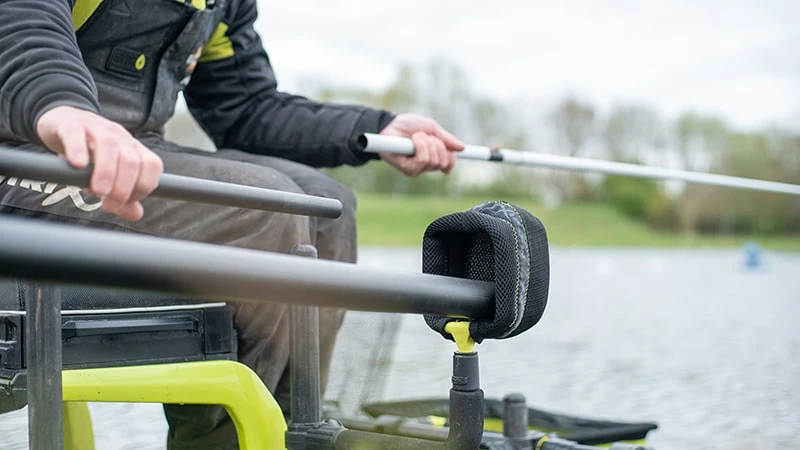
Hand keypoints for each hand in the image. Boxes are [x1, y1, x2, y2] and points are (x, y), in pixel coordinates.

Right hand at [36, 106, 162, 220]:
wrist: (62, 121)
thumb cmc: (90, 151)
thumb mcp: (109, 173)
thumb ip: (123, 195)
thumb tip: (137, 215)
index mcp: (133, 148)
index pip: (152, 165)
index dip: (143, 187)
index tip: (125, 202)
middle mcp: (119, 137)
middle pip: (131, 160)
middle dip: (124, 187)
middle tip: (110, 204)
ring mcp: (95, 128)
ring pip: (108, 146)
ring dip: (106, 171)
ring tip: (98, 191)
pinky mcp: (70, 125)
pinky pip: (76, 134)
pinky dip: (78, 149)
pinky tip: (77, 165)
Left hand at [379, 113, 463, 176]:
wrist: (390, 124)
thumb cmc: (408, 126)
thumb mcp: (431, 128)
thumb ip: (446, 139)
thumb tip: (462, 148)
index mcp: (433, 157)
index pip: (449, 165)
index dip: (452, 157)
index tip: (452, 149)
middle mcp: (426, 166)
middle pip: (443, 162)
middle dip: (438, 145)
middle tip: (428, 136)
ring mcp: (417, 169)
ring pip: (433, 161)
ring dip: (427, 143)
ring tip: (417, 136)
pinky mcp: (408, 169)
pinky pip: (423, 160)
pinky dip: (420, 146)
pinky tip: (413, 140)